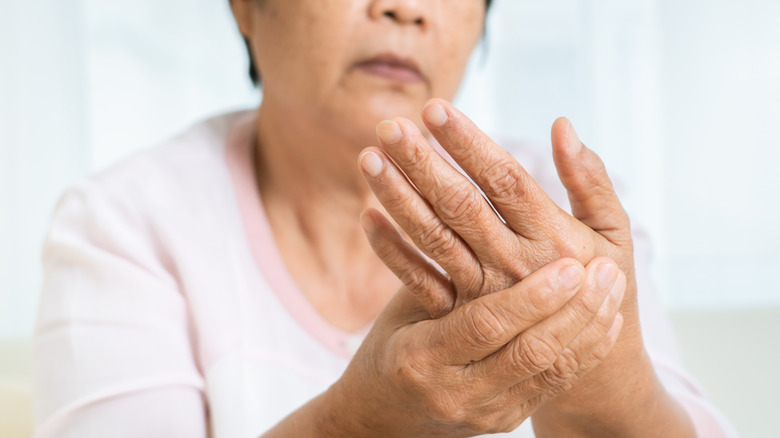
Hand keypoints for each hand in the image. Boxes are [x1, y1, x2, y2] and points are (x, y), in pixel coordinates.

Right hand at [326, 256, 623, 436]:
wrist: (383, 419)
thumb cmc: (387, 349)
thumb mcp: (400, 311)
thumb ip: (439, 277)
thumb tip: (473, 214)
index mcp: (420, 359)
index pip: (486, 326)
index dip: (531, 297)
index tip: (570, 265)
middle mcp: (455, 394)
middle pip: (530, 352)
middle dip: (575, 309)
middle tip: (608, 270)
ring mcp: (485, 413)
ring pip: (551, 371)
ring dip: (589, 327)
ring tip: (615, 287)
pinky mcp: (507, 419)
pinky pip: (555, 384)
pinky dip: (585, 351)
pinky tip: (607, 320)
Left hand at [358, 98, 635, 331]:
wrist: (591, 368)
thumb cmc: (604, 287)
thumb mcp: (614, 234)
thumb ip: (591, 181)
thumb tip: (562, 124)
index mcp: (553, 237)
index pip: (504, 180)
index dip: (468, 144)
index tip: (434, 109)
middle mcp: (515, 264)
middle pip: (461, 205)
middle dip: (423, 162)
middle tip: (388, 125)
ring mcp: (485, 294)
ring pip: (435, 239)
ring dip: (399, 198)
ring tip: (369, 159)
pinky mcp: (463, 317)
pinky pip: (421, 283)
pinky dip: (392, 252)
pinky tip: (367, 216)